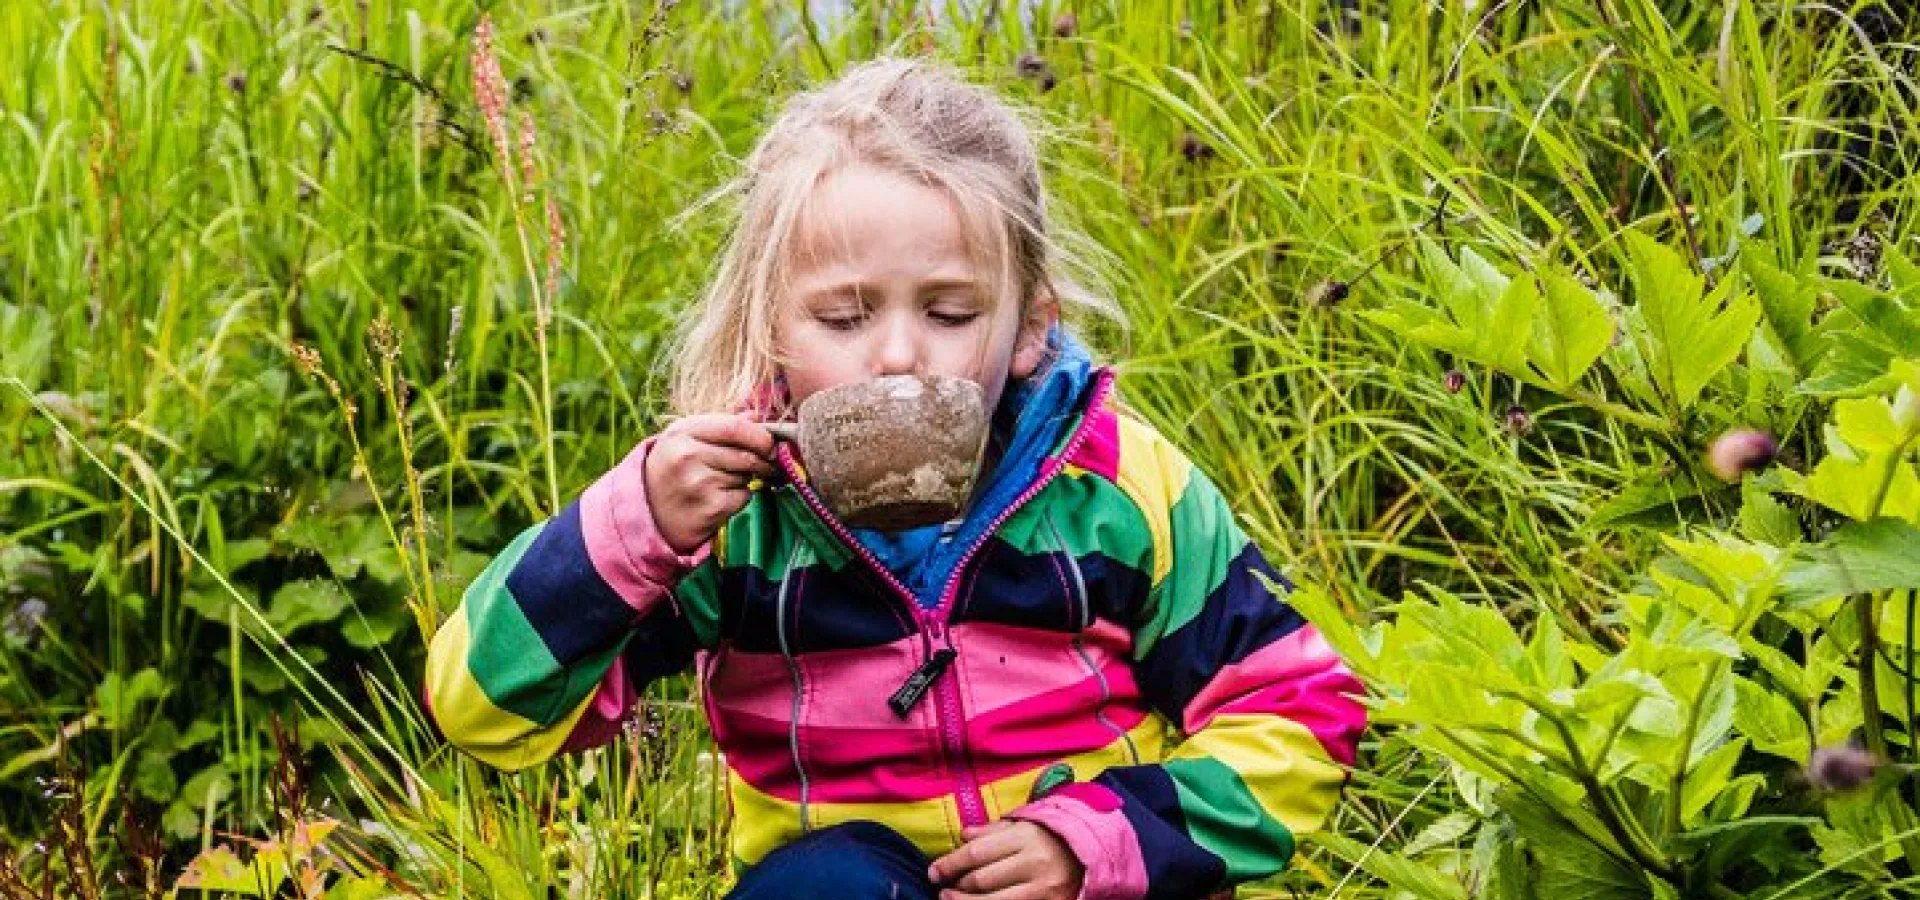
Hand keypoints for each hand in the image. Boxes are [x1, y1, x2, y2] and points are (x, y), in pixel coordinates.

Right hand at [643, 413, 777, 554]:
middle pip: (746, 455)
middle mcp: (688, 456)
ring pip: (746, 476)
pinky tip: (721, 498)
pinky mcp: (710, 508)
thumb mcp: (686, 437)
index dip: (760, 436)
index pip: (734, 427)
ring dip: (748, 479)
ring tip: (727, 481)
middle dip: (764, 461)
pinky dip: (741, 498)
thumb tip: (755, 415)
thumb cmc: (673, 467)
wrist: (650, 510)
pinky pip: (744, 497)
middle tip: (766, 464)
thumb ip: (720, 424)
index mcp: (683, 432)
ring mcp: (699, 484)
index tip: (770, 443)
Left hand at [927, 820, 1083, 899]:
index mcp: (1026, 836)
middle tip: (942, 888)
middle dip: (956, 886)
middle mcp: (1034, 863)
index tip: (933, 871)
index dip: (951, 863)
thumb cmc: (1047, 839)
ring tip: (949, 899)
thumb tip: (962, 835)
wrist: (1088, 858)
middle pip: (983, 879)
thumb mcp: (1023, 826)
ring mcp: (1043, 889)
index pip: (977, 852)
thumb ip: (992, 831)